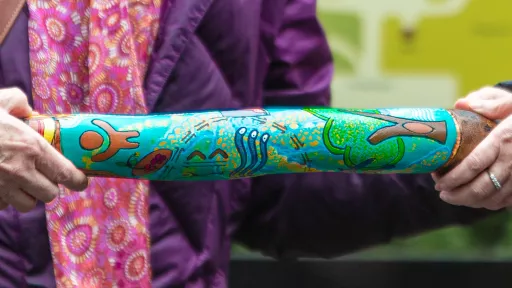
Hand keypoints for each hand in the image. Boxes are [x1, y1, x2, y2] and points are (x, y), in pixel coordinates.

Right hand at [0, 88, 87, 211]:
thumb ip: (17, 101)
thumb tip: (27, 109)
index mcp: (31, 147)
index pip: (67, 174)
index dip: (77, 180)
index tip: (80, 181)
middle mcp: (21, 171)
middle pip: (50, 195)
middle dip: (48, 186)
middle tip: (41, 176)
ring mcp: (0, 187)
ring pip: (27, 205)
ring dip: (26, 195)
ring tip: (18, 181)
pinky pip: (2, 206)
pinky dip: (3, 199)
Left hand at [432, 86, 511, 209]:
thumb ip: (489, 104)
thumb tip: (460, 104)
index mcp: (504, 139)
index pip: (473, 164)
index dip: (454, 178)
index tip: (438, 182)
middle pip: (481, 187)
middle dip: (458, 195)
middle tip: (442, 194)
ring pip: (494, 198)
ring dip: (472, 202)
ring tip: (455, 197)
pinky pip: (507, 201)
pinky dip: (490, 203)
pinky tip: (477, 199)